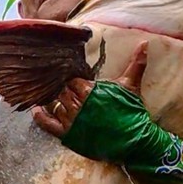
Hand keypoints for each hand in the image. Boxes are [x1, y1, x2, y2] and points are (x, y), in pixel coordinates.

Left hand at [32, 41, 148, 136]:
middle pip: (61, 91)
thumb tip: (145, 43)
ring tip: (55, 98)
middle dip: (65, 91)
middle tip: (67, 92)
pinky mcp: (68, 134)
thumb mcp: (132, 86)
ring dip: (54, 101)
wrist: (134, 140)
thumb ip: (136, 63)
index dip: (73, 81)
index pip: (71, 80)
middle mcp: (77, 104)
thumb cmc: (132, 112)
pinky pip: (46, 122)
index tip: (76, 83)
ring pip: (54, 104)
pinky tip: (37, 109)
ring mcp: (71, 120)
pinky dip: (39, 115)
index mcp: (89, 90)